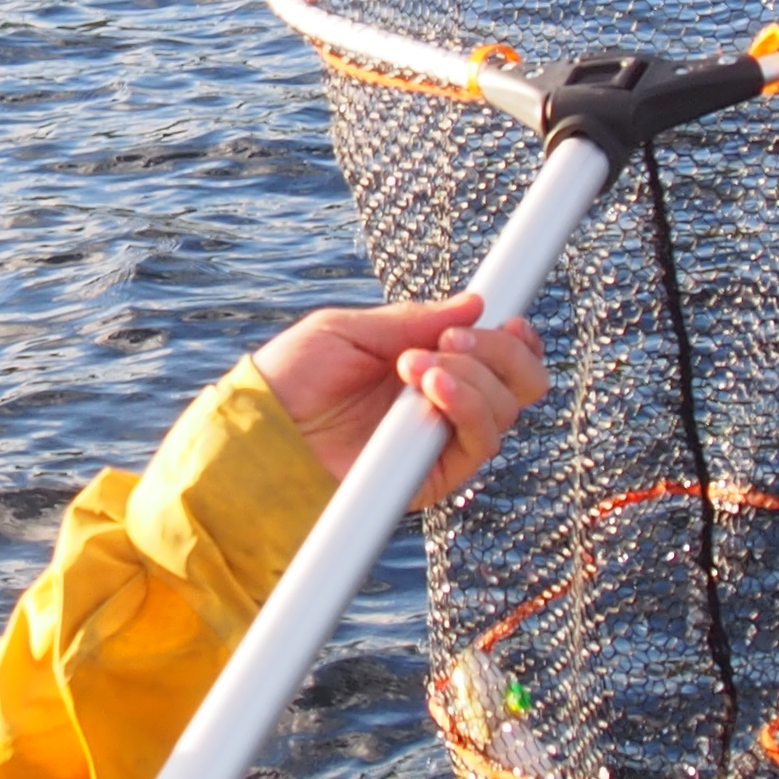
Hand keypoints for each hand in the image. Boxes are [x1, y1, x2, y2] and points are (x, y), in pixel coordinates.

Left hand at [245, 294, 549, 508]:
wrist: (260, 431)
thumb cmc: (291, 378)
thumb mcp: (349, 332)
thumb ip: (412, 320)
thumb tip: (475, 302)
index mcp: (427, 364)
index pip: (497, 358)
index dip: (516, 340)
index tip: (510, 320)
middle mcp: (442, 404)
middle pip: (519, 385)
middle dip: (501, 352)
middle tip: (453, 337)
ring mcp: (439, 440)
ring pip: (503, 410)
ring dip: (473, 375)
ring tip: (415, 363)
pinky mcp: (431, 475)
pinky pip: (478, 444)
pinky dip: (466, 406)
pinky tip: (429, 384)